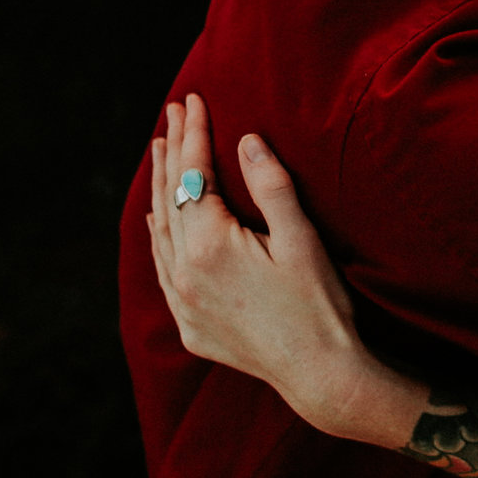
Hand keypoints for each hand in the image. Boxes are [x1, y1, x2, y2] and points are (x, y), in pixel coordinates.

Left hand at [147, 95, 425, 446]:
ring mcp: (184, 302)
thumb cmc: (320, 306)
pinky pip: (162, 269)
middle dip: (173, 151)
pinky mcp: (190, 325)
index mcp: (211, 247)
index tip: (192, 102)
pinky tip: (157, 221)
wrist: (320, 375)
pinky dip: (159, 236)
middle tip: (173, 113)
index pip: (194, 177)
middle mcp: (185, 274)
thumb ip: (272, 186)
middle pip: (171, 199)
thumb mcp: (302, 239)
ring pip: (160, 233)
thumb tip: (246, 140)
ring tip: (160, 151)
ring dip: (160, 189)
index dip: (194, 135)